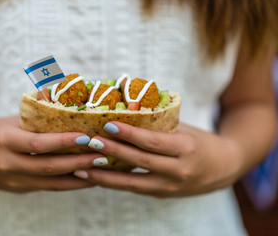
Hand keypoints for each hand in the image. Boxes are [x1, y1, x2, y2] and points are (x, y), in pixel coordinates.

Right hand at [0, 116, 103, 192]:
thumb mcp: (9, 119)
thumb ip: (36, 114)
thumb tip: (64, 95)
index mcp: (4, 141)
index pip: (37, 144)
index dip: (63, 143)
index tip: (87, 137)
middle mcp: (8, 165)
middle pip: (49, 168)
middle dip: (79, 163)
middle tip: (104, 155)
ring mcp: (14, 181)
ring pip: (52, 183)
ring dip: (79, 178)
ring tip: (102, 169)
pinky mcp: (20, 189)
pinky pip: (48, 187)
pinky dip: (69, 183)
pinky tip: (87, 177)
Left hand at [74, 121, 242, 196]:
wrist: (223, 168)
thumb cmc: (200, 141)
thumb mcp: (184, 129)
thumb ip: (158, 126)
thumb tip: (124, 112)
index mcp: (186, 149)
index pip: (152, 141)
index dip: (129, 134)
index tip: (107, 124)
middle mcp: (179, 171)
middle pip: (139, 162)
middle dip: (112, 152)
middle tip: (89, 142)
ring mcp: (170, 187)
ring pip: (132, 183)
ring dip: (105, 177)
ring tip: (82, 169)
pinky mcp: (161, 194)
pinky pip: (134, 188)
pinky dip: (115, 183)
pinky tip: (97, 177)